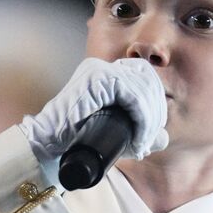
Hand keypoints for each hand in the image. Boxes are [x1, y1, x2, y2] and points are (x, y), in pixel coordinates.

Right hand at [19, 58, 169, 173]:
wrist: (48, 144)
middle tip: (146, 142)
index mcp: (109, 73)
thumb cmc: (77, 139)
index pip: (147, 78)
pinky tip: (138, 138)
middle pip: (148, 82)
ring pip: (143, 89)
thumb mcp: (117, 136)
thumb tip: (164, 138)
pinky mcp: (96, 79)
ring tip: (140, 144)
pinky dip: (141, 118)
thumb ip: (141, 134)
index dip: (156, 105)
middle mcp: (104, 67)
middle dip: (155, 115)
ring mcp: (99, 70)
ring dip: (148, 121)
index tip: (152, 135)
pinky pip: (132, 95)